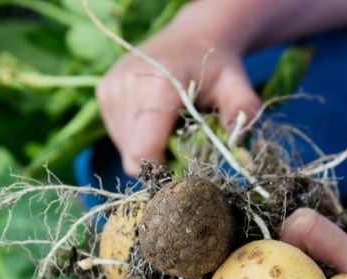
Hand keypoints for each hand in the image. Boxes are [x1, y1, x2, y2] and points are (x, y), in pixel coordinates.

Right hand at [96, 9, 261, 175]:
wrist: (192, 36)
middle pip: (134, 156)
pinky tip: (157, 120)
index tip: (184, 171)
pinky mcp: (103, 94)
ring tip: (171, 127)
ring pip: (125, 150)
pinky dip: (138, 138)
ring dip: (150, 150)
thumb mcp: (237, 85)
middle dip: (160, 162)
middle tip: (183, 144)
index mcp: (156, 87)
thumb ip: (243, 111)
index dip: (162, 173)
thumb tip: (238, 145)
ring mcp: (110, 90)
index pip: (142, 152)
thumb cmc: (216, 65)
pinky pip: (119, 136)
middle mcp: (126, 87)